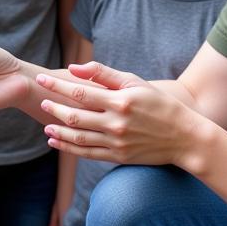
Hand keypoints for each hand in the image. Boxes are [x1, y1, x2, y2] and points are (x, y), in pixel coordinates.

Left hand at [37, 61, 193, 164]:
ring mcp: (116, 142)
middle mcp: (116, 123)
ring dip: (58, 131)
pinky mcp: (117, 157)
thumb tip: (73, 68)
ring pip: (78, 137)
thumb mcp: (135, 82)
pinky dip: (68, 148)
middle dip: (54, 108)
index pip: (80, 92)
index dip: (57, 85)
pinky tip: (56, 141)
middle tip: (42, 101)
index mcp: (120, 101)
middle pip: (75, 116)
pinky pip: (86, 153)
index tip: (42, 79)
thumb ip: (103, 74)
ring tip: (46, 125)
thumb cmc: (159, 104)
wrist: (184, 138)